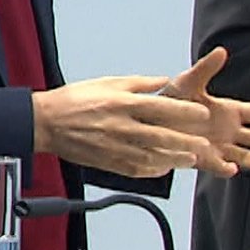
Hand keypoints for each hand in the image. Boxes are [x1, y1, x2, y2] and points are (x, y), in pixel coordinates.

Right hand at [31, 62, 249, 179]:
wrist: (45, 123)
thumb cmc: (74, 100)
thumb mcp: (107, 83)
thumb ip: (138, 84)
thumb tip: (165, 81)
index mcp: (121, 103)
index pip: (158, 108)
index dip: (182, 111)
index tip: (201, 113)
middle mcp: (120, 126)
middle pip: (159, 136)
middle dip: (184, 141)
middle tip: (205, 144)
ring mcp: (114, 147)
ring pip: (151, 155)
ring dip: (173, 158)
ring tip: (191, 159)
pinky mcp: (107, 162)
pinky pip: (135, 168)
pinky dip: (152, 169)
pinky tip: (164, 167)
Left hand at [161, 47, 249, 173]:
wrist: (149, 120)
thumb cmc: (171, 99)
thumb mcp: (188, 82)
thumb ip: (206, 69)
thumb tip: (222, 51)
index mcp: (227, 110)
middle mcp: (226, 130)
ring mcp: (216, 146)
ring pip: (240, 154)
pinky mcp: (202, 159)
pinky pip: (217, 166)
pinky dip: (225, 168)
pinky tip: (232, 169)